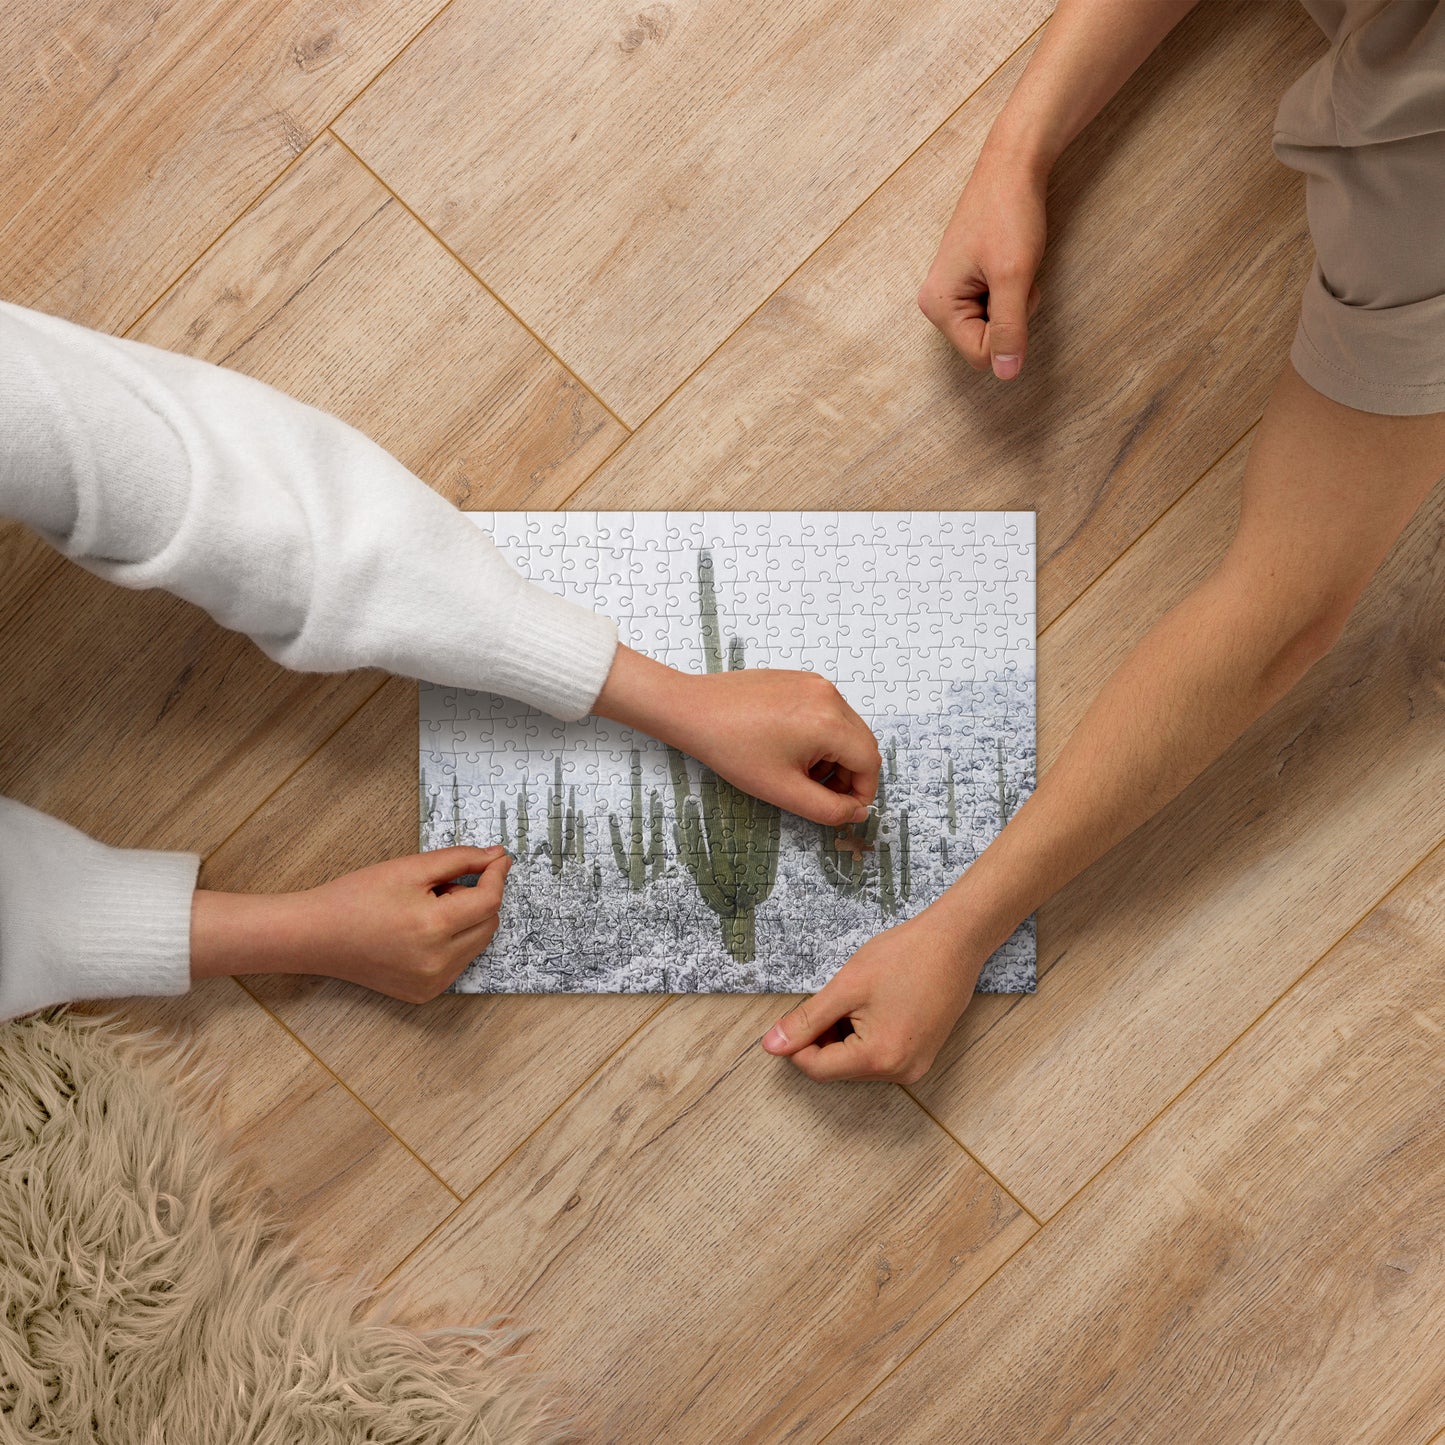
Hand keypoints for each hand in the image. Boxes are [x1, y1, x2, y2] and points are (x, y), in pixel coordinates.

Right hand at [190, 845, 511, 1002]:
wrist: (317, 935)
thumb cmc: (357, 896)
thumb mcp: (410, 868)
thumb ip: (459, 859)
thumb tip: (497, 856)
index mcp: (434, 928)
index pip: (489, 900)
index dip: (497, 875)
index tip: (498, 857)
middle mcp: (438, 962)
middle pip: (488, 923)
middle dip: (476, 897)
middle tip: (441, 885)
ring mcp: (432, 983)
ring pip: (477, 943)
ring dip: (466, 920)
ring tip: (426, 908)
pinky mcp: (425, 993)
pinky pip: (459, 961)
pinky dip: (453, 941)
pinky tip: (420, 931)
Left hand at [594, 645, 880, 825]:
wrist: (694, 710)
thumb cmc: (732, 748)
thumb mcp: (783, 791)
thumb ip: (828, 809)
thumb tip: (856, 812)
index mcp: (830, 722)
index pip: (870, 763)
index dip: (862, 793)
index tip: (842, 810)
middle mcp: (830, 696)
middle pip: (861, 743)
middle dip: (849, 775)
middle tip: (819, 794)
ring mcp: (815, 684)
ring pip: (845, 728)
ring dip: (834, 756)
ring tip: (799, 772)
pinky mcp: (801, 679)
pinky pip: (827, 712)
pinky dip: (820, 735)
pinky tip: (788, 748)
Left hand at [758, 910, 983, 1082]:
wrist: (955, 942)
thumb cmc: (904, 957)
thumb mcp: (846, 986)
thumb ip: (807, 1020)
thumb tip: (772, 1046)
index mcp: (880, 1058)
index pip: (818, 1069)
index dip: (796, 1045)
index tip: (791, 1018)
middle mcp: (901, 1072)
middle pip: (838, 1068)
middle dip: (822, 1037)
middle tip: (828, 999)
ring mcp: (915, 1066)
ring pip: (856, 1062)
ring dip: (842, 1036)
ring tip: (854, 998)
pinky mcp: (922, 1055)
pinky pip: (878, 1056)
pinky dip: (863, 1036)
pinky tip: (871, 1005)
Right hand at [917, 141, 1045, 378]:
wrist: (1013, 166)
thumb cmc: (1009, 214)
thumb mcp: (1014, 277)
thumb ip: (1010, 329)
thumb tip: (1007, 375)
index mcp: (937, 306)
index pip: (981, 354)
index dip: (1009, 331)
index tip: (1012, 287)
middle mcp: (937, 304)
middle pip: (986, 343)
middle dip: (1012, 316)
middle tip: (1015, 275)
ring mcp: (952, 293)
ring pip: (994, 327)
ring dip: (1015, 302)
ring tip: (1012, 265)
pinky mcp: (967, 283)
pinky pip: (996, 308)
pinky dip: (1012, 291)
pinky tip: (1009, 263)